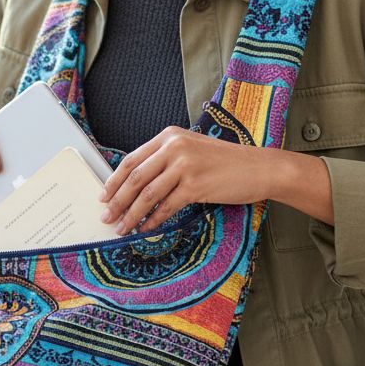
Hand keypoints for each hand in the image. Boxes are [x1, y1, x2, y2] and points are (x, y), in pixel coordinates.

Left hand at [99, 127, 277, 234]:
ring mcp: (184, 165)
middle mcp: (174, 147)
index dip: (114, 180)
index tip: (104, 196)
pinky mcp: (195, 185)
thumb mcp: (192, 150)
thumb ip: (166, 160)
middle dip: (117, 200)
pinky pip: (166, 207)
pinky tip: (146, 229)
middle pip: (135, 177)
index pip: (132, 159)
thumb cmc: (226, 162)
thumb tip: (137, 184)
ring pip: (147, 194)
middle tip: (107, 217)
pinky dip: (153, 220)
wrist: (260, 167)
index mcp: (169, 136)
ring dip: (131, 214)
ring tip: (122, 228)